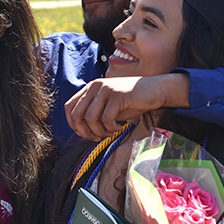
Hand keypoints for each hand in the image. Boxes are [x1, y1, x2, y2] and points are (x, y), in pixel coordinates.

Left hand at [65, 74, 190, 140]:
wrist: (155, 90)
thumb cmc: (132, 101)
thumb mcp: (109, 105)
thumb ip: (95, 113)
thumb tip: (82, 132)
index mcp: (90, 88)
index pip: (69, 107)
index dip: (73, 125)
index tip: (86, 134)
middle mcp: (95, 86)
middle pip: (77, 115)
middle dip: (85, 132)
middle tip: (98, 137)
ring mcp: (106, 89)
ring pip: (90, 118)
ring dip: (100, 132)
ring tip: (111, 132)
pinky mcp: (118, 95)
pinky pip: (106, 119)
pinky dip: (111, 128)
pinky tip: (120, 127)